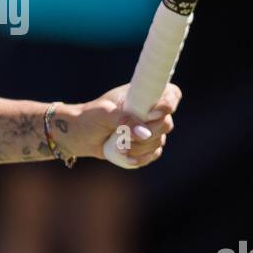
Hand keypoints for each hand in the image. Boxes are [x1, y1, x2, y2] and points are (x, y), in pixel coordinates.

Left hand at [56, 82, 181, 166]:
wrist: (81, 135)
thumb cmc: (91, 117)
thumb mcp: (104, 113)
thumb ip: (123, 119)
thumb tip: (143, 132)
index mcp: (144, 94)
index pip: (171, 94)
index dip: (168, 104)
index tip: (151, 114)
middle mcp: (150, 110)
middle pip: (166, 123)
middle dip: (148, 133)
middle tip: (126, 136)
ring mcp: (149, 128)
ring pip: (159, 141)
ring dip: (140, 148)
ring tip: (119, 147)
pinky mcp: (145, 145)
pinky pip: (154, 153)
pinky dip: (142, 158)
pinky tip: (127, 158)